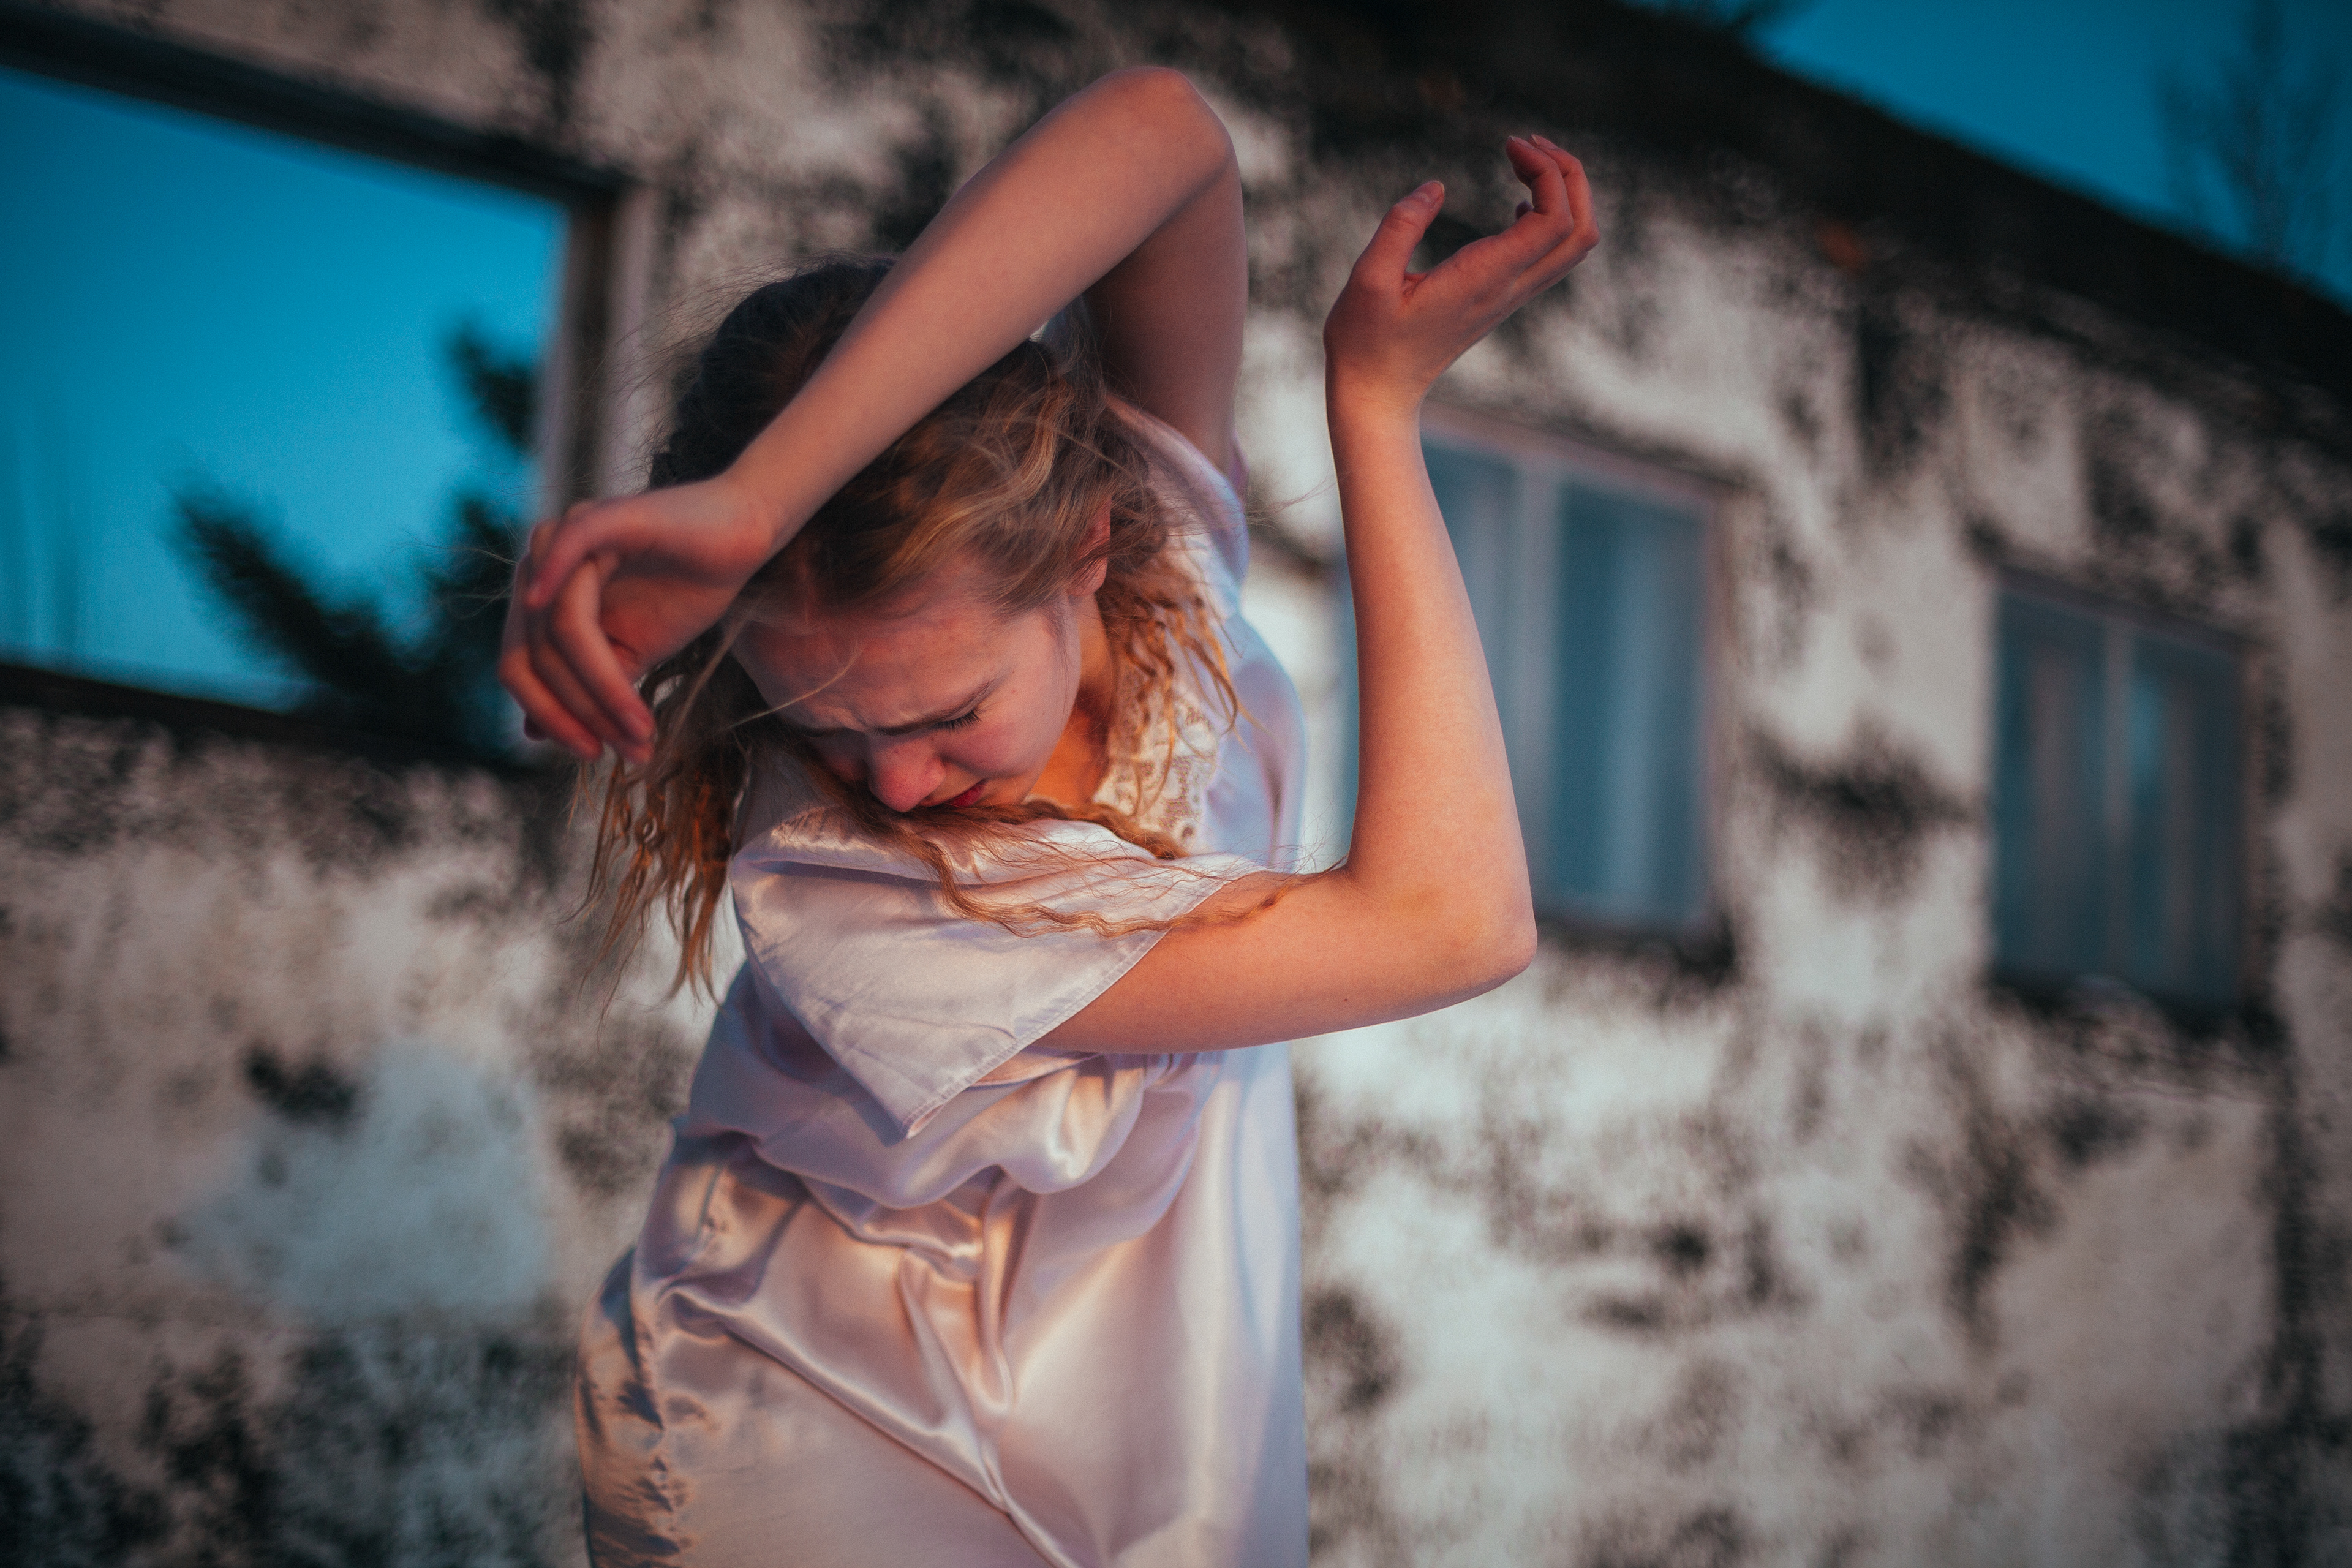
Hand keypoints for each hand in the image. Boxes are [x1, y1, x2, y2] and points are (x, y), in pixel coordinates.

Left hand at [499, 473, 781, 763]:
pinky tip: (582, 646)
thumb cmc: (687, 590)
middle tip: (629, 750)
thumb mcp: (630, 652)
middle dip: (581, 712)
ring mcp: (568, 535)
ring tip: (641, 727)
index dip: (552, 716)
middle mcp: (541, 563)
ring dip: (600, 689)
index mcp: (540, 595)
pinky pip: (571, 551)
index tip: (595, 755)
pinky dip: (559, 584)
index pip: (521, 666)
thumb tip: (534, 732)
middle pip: (536, 655)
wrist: (741, 540)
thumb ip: (585, 684)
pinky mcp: (605, 515)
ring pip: (561, 629)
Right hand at [1322, 136, 1597, 414]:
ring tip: (1525, 162)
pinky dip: (1551, 218)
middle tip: (1524, 143)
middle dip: (1568, 175)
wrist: (1378, 392)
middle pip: (1581, 230)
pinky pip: (1551, 255)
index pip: (1554, 221)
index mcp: (1483, 279)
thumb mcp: (1366, 281)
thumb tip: (1435, 187)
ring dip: (1565, 195)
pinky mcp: (1501, 299)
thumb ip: (1399, 228)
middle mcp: (1508, 289)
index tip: (1508, 143)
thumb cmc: (1365, 340)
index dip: (1546, 171)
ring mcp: (1509, 297)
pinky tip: (1518, 202)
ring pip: (1573, 244)